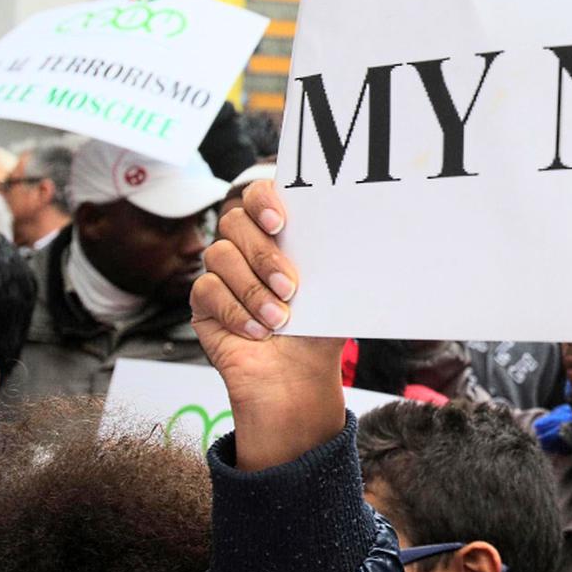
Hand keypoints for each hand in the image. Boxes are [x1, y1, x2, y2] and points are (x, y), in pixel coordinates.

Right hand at [191, 181, 343, 470]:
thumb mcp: (336, 292)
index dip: (263, 199)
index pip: (259, 194)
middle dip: (264, 255)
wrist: (298, 377)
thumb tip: (368, 232)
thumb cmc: (318, 330)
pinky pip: (206, 290)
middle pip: (235, 222)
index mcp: (279, 235)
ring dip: (252, 289)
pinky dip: (234, 311)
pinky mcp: (204, 302)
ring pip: (219, 255)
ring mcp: (222, 273)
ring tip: (280, 318)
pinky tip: (257, 331)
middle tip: (291, 286)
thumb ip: (341, 261)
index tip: (280, 222)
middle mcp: (246, 247)